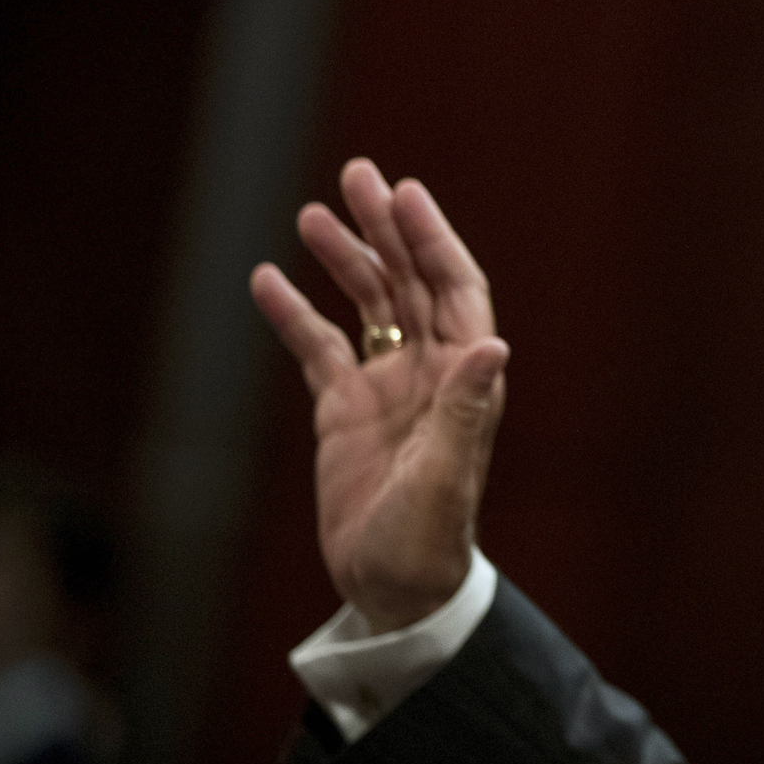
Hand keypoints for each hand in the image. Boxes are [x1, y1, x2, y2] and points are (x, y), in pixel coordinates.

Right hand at [251, 158, 508, 632]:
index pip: (453, 286)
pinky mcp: (345, 410)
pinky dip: (296, 314)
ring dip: (344, 258)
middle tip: (357, 174)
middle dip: (387, 228)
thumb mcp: (446, 475)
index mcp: (464, 376)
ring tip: (312, 214)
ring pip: (367, 305)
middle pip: (410, 281)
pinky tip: (269, 278)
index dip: (432, 238)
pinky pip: (320, 347)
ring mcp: (386, 385)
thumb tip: (494, 345)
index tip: (405, 192)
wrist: (395, 589)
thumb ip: (465, 410)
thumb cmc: (429, 539)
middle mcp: (430, 369)